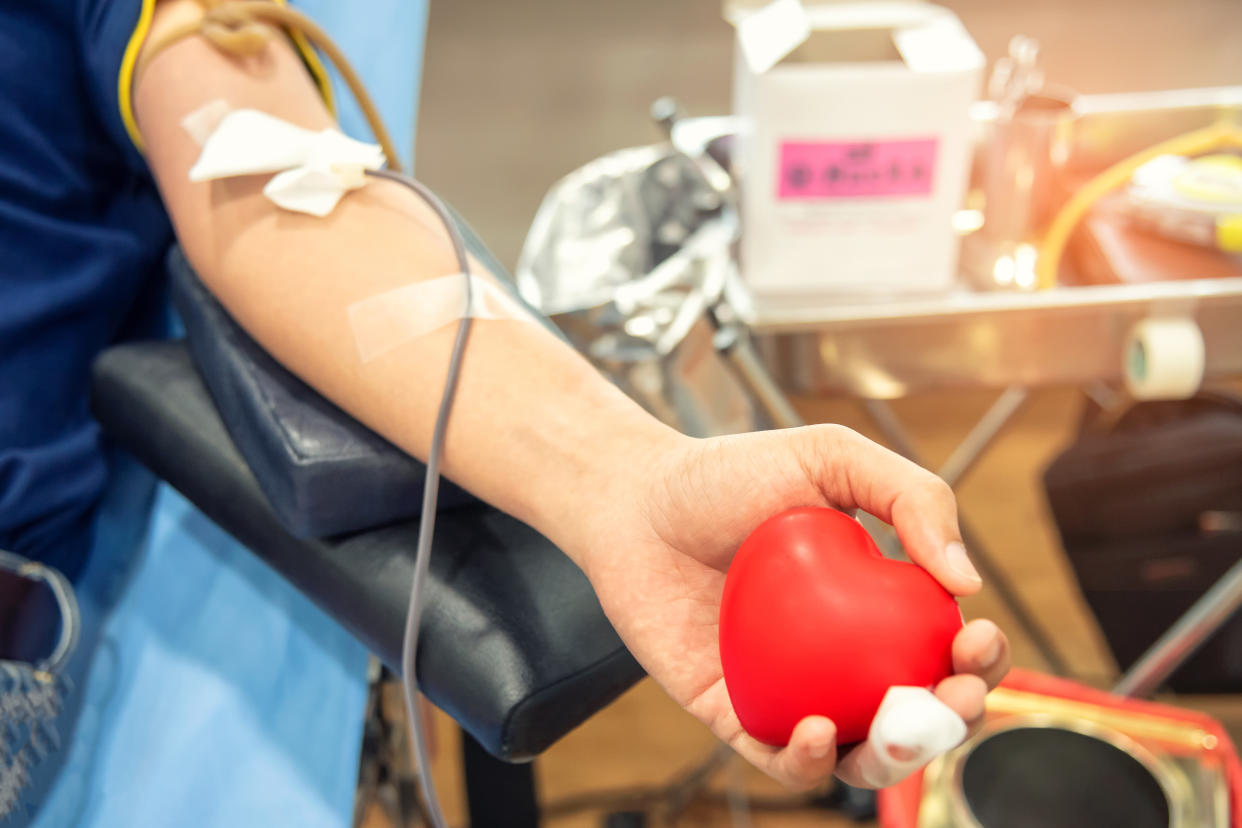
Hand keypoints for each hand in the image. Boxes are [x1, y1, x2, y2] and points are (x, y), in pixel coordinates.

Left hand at [577, 424, 1009, 789]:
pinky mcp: (734, 714)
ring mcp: (790, 689)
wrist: (635, 499)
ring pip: (859, 751)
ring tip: (895, 729)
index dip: (978, 657)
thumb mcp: (830, 457)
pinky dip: (808, 761)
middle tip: (954, 693)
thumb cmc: (729, 473)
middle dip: (955, 718)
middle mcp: (840, 655)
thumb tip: (966, 580)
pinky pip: (779, 757)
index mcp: (876, 602)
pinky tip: (818, 731)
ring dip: (892, 758)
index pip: (945, 644)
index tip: (977, 638)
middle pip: (917, 709)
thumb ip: (910, 495)